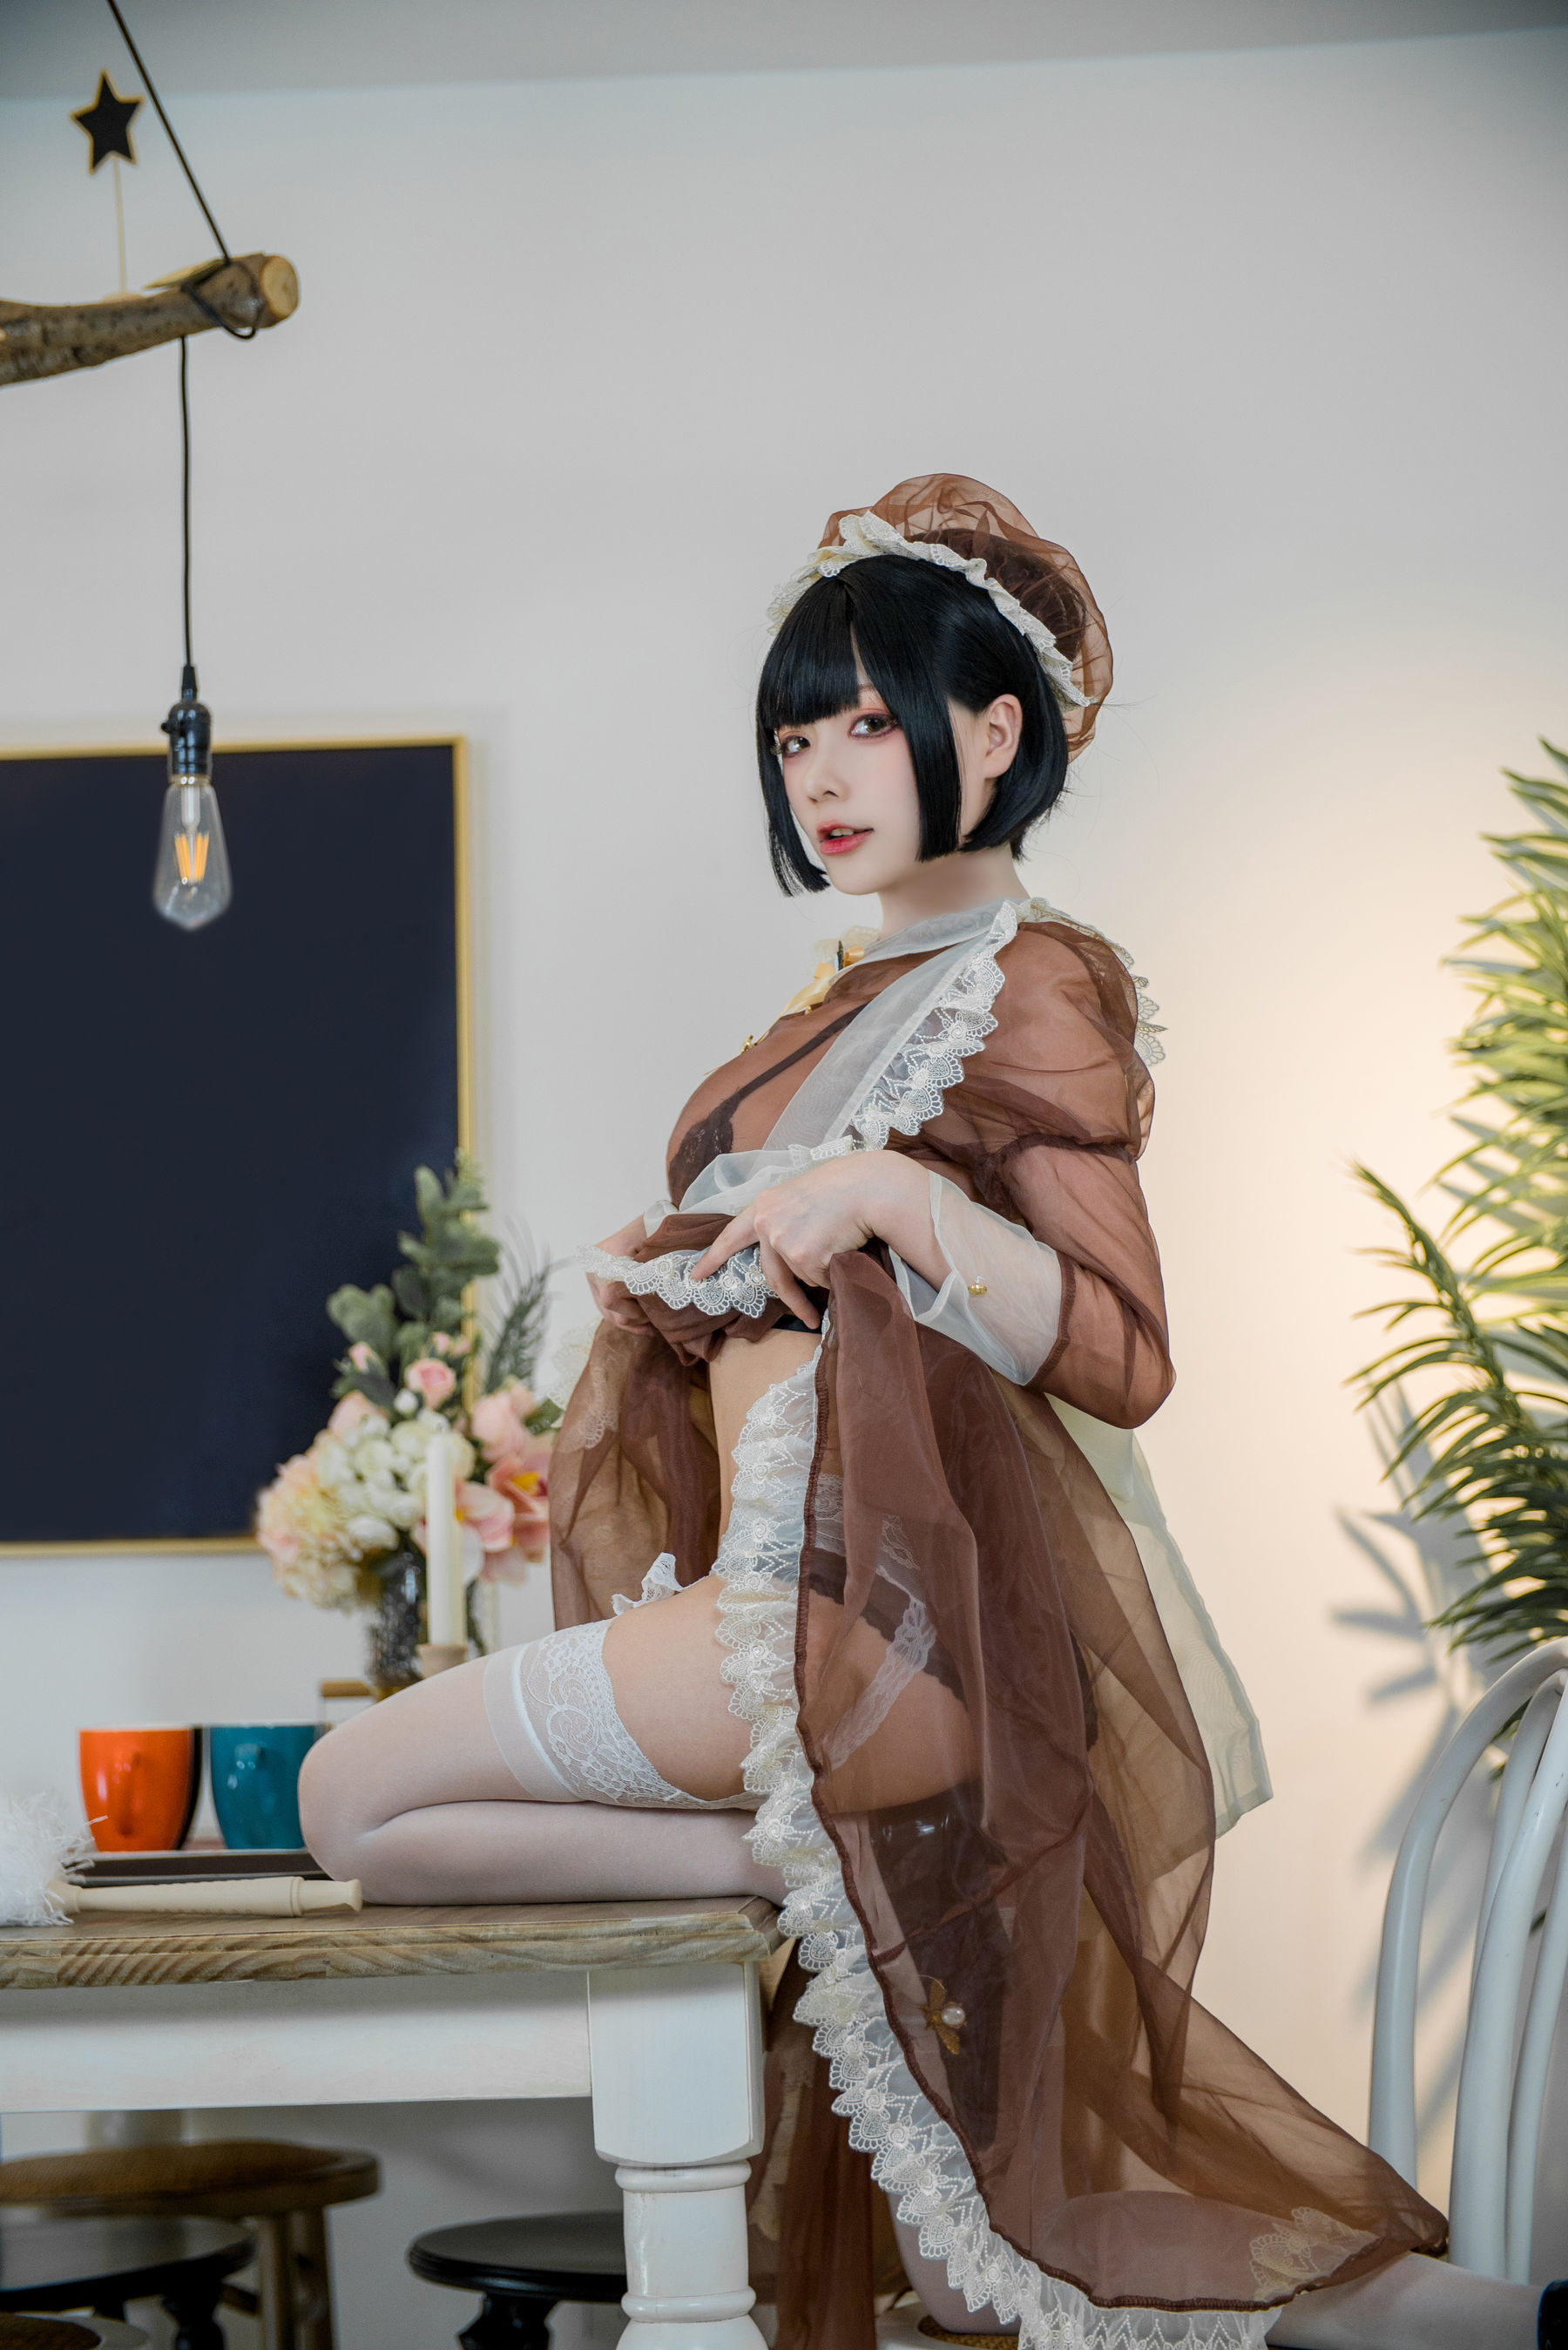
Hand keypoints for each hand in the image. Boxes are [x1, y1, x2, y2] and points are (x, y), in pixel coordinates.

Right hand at [587, 1215, 654, 1330]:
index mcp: (608, 1255)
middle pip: (608, 1308)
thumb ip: (651, 1275)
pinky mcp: (597, 1280)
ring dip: (630, 1322)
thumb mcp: (659, 1251)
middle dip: (634, 1318)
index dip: (633, 1311)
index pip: (612, 1297)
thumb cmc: (660, 1232)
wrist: (654, 1219)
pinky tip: (643, 1325)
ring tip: (651, 1325)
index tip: (654, 1311)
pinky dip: (624, 1317)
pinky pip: (605, 1307)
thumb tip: (649, 1305)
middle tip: (656, 1319)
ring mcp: (593, 1272)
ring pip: (606, 1312)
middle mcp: (595, 1265)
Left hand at [688, 1152, 929, 1330]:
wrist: (868, 1187)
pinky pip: (822, 1279)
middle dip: (794, 1300)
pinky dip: (835, 1272)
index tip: (696, 1276)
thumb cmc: (842, 1189)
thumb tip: (785, 1256)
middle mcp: (767, 1225)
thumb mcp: (799, 1197)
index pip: (730, 1237)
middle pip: (774, 1276)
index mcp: (762, 1206)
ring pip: (803, 1277)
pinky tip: (845, 1248)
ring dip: (823, 1272)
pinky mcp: (804, 1258)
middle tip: (807, 1316)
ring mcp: (784, 1242)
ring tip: (841, 1244)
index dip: (712, 1257)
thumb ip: (782, 1220)